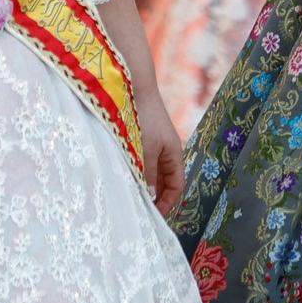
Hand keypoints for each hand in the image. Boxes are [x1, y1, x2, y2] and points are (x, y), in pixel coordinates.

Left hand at [138, 92, 184, 217]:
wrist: (133, 87)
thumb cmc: (142, 119)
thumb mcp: (145, 151)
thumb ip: (146, 175)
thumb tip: (147, 196)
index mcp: (174, 154)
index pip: (177, 186)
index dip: (168, 203)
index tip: (154, 216)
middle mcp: (166, 151)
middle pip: (164, 181)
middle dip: (155, 197)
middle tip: (140, 211)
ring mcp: (154, 144)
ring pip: (151, 172)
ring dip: (143, 185)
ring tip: (130, 197)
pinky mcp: (142, 138)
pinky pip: (142, 162)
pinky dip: (136, 172)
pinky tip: (124, 178)